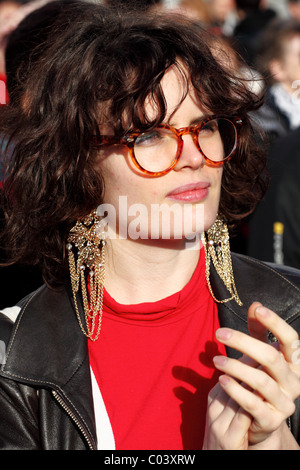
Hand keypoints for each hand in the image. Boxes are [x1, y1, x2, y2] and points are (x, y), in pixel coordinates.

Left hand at [203, 302, 299, 449]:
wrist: (260, 419)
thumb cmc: (260, 377)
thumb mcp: (259, 353)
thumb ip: (259, 331)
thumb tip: (256, 305)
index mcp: (294, 363)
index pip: (291, 339)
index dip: (276, 323)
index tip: (258, 309)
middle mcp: (294, 382)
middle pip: (271, 356)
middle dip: (243, 342)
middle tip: (219, 333)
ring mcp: (285, 403)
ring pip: (261, 380)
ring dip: (235, 367)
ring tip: (215, 360)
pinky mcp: (272, 420)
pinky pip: (253, 404)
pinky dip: (236, 390)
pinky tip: (221, 380)